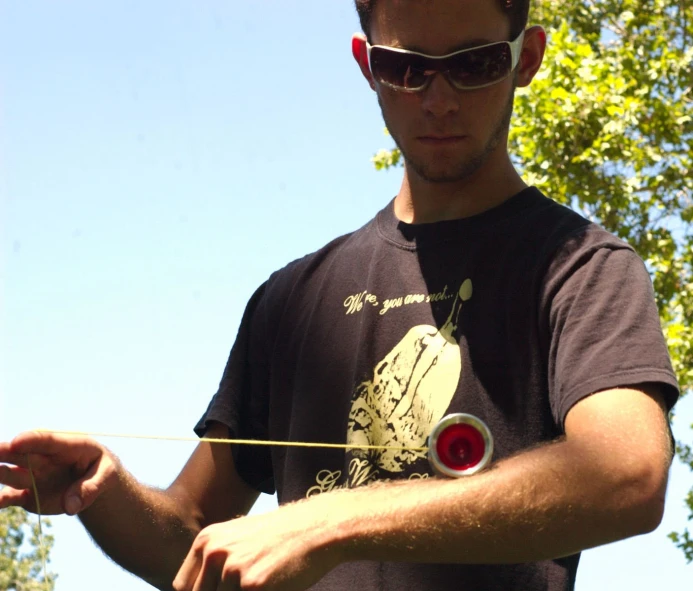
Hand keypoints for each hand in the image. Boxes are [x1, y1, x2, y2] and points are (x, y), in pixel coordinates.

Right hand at [0, 431, 117, 515]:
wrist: (94, 481)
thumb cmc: (101, 470)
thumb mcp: (107, 476)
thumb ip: (90, 488)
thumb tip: (71, 506)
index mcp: (67, 446)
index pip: (48, 441)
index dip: (32, 440)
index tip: (16, 442)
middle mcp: (44, 459)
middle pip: (22, 454)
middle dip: (5, 451)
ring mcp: (33, 476)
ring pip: (11, 474)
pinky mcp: (27, 495)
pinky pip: (11, 497)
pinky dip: (2, 500)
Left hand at [172, 500, 340, 590]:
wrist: (315, 528)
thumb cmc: (280, 538)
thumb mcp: (239, 541)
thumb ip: (215, 563)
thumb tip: (194, 589)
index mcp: (207, 540)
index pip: (182, 587)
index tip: (221, 590)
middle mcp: (214, 552)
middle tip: (248, 585)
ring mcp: (232, 569)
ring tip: (264, 582)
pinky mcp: (252, 586)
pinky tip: (272, 586)